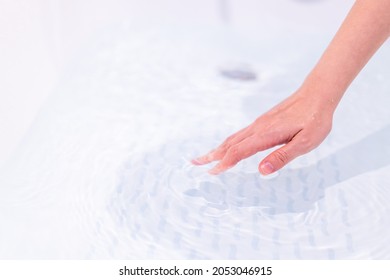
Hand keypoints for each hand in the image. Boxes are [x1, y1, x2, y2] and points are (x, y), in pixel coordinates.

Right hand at [192, 88, 333, 174]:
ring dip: (217, 149)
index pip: (239, 151)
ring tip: (205, 157)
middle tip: (194, 163)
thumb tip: (262, 170)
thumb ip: (283, 156)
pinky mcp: (262, 122)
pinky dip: (227, 143)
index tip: (212, 173)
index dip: (225, 163)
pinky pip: (240, 135)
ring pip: (232, 138)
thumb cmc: (315, 119)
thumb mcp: (306, 142)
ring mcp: (258, 124)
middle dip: (211, 155)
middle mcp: (258, 128)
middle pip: (229, 144)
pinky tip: (226, 147)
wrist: (317, 94)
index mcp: (266, 135)